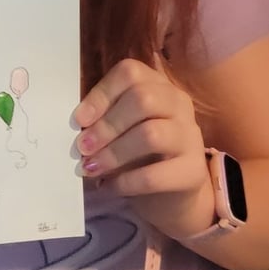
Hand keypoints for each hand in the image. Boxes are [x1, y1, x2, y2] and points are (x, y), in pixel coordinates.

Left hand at [73, 58, 214, 239]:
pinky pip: (154, 175)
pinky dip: (124, 182)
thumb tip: (76, 127)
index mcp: (159, 87)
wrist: (173, 196)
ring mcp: (190, 138)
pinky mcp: (192, 172)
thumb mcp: (122, 130)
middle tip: (83, 147)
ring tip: (90, 168)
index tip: (79, 119)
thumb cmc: (140, 155)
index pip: (131, 73)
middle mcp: (179, 105)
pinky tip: (107, 186)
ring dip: (113, 153)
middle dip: (107, 125)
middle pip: (143, 100)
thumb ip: (103, 120)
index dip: (101, 95)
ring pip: (151, 134)